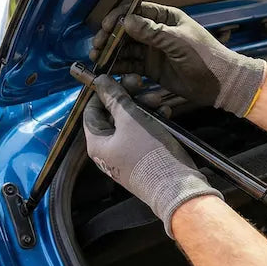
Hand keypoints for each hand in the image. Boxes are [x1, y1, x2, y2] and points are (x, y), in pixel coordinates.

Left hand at [83, 75, 221, 233]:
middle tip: (140, 83)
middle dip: (127, 97)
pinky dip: (151, 120)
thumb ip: (114, 98)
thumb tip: (100, 81)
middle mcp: (108, 151)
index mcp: (97, 143)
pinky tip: (165, 113)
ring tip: (158, 99)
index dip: (102, 92)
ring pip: (130, 123)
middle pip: (112, 115)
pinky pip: (143, 133)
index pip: (90, 111)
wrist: (176, 186)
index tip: (117, 78)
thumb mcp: (131, 119)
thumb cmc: (148, 152)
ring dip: (142, 107)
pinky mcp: (143, 158)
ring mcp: (126, 155)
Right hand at [89, 2, 266, 116]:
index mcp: (165, 18)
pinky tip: (108, 71)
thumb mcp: (179, 42)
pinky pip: (131, 66)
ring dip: (111, 53)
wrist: (220, 84)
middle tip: (96, 46)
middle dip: (110, 38)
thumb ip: (153, 32)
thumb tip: (126, 21)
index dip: (119, 18)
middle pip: (126, 31)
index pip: (136, 11)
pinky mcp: (151, 69)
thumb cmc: (205, 56)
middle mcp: (156, 32)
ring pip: (126, 49)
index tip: (106, 27)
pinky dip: (119, 68)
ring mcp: (152, 51)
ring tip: (97, 59)